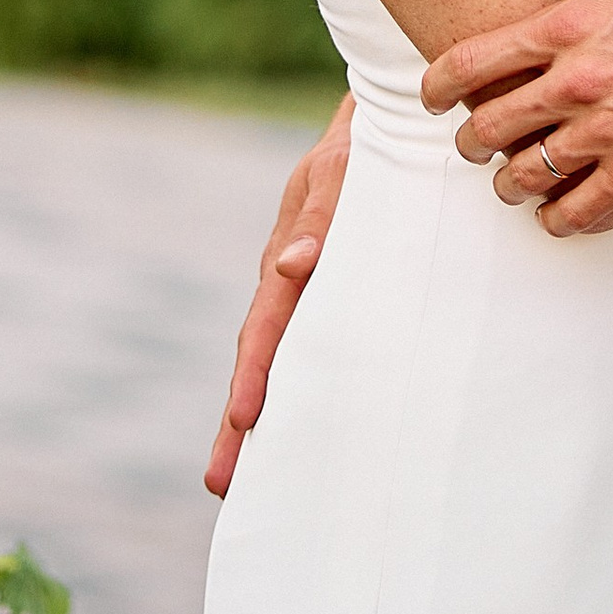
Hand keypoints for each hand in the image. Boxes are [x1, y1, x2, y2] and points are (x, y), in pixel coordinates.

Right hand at [204, 94, 351, 495]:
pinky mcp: (332, 295)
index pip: (264, 329)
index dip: (254, 378)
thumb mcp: (344, 172)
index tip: (244, 425)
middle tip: (223, 486)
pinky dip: (296, 388)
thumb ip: (323, 217)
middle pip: (258, 361)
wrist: (389, 127)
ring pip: (280, 362)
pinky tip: (300, 427)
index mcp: (288, 259)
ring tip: (246, 478)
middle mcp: (290, 282)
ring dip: (261, 416)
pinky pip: (310, 348)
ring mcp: (308, 292)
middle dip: (237, 424)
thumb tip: (291, 267)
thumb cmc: (368, 147)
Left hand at [422, 0, 612, 236]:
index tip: (434, 96)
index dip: (438, 85)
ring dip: (508, 183)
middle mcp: (580, 85)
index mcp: (571, 27)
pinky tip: (559, 209)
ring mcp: (610, 136)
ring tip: (513, 180)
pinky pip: (577, 214)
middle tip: (473, 143)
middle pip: (489, 129)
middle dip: (470, 141)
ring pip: (525, 177)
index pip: (472, 63)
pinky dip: (558, 218)